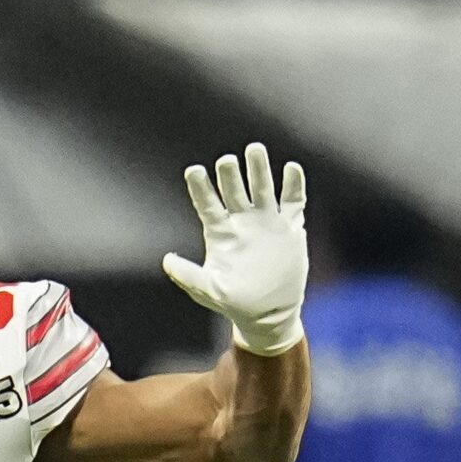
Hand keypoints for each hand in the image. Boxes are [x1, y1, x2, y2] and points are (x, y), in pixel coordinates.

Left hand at [163, 142, 308, 357]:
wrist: (268, 312)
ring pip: (262, 188)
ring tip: (254, 149)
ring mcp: (266, 222)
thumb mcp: (208, 291)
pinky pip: (293, 201)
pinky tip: (291, 169)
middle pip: (234, 190)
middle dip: (230, 174)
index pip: (207, 204)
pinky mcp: (289, 227)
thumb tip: (167, 260)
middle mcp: (242, 221)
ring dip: (259, 169)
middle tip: (226, 159)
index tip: (194, 170)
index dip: (200, 188)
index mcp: (220, 233)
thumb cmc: (233, 302)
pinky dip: (293, 185)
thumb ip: (188, 276)